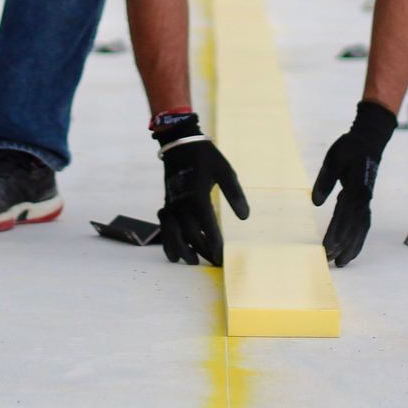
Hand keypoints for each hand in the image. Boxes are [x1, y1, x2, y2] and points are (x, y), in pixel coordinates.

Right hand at [153, 112, 248, 265]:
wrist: (180, 145)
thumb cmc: (206, 158)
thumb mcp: (225, 171)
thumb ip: (234, 193)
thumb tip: (244, 217)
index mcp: (197, 193)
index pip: (205, 222)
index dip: (212, 239)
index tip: (221, 254)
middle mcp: (181, 202)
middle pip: (189, 232)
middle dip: (202, 249)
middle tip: (215, 262)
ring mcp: (171, 204)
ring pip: (172, 232)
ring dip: (181, 249)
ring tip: (192, 262)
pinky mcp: (167, 205)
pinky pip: (164, 227)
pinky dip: (167, 242)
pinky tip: (174, 255)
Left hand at [310, 100, 397, 266]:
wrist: (370, 141)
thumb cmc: (349, 148)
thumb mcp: (333, 158)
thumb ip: (324, 180)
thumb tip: (315, 203)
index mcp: (355, 188)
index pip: (344, 214)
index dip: (336, 231)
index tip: (327, 246)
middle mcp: (364, 198)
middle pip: (353, 226)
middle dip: (342, 245)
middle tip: (329, 261)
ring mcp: (367, 201)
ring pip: (361, 229)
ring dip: (352, 247)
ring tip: (341, 264)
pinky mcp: (366, 202)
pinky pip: (364, 225)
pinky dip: (359, 240)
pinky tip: (352, 251)